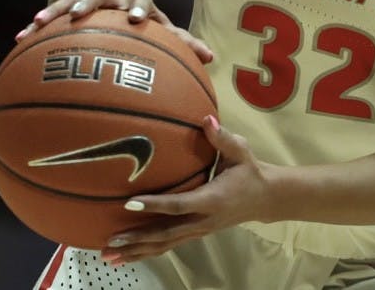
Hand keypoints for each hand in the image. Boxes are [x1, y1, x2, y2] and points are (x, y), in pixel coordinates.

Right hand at [15, 0, 213, 63]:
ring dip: (57, 10)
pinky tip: (21, 36)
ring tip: (39, 22)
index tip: (139, 20)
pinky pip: (50, 13)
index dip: (142, 10)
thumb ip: (182, 44)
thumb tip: (212, 57)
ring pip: (70, 2)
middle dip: (93, 2)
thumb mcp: (159, 33)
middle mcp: (113, 0)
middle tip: (85, 13)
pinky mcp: (65, 5)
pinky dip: (38, 24)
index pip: (143, 3)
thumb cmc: (140, 26)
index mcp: (138, 6)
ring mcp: (88, 1)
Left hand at [101, 115, 273, 265]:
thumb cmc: (249, 171)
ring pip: (164, 245)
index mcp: (212, 199)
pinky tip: (127, 256)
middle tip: (109, 241)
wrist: (266, 198)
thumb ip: (222, 137)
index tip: (129, 204)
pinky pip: (168, 245)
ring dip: (136, 251)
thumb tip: (206, 119)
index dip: (154, 205)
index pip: (179, 205)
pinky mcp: (195, 234)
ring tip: (109, 256)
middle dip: (137, 239)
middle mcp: (203, 220)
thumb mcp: (240, 151)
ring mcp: (198, 231)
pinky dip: (146, 251)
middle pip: (166, 234)